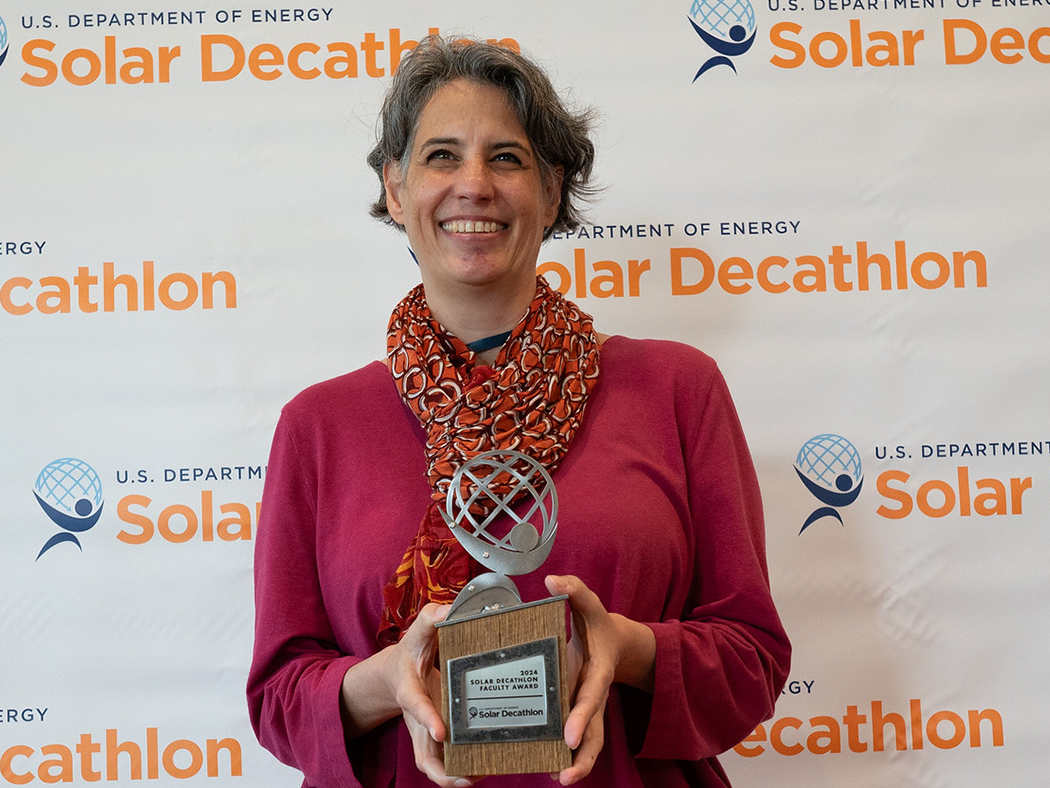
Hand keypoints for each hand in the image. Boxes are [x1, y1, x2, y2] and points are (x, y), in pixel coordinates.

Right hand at [341, 604, 476, 787]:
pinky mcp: (436, 737)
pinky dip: (461, 769)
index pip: (416, 706)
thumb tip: (446, 611)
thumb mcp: (418, 634)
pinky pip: (446, 761)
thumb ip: (429, 620)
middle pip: (422, 756)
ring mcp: (425, 732)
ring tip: (483, 775)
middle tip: (467, 777)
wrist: (397, 672)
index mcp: (409, 691)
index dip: (427, 719)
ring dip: (455, 777)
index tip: (441, 732)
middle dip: (442, 772)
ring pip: (434, 765)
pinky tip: (486, 766)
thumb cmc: (411, 653)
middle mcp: (416, 718)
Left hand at [542, 575, 617, 784]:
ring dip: (578, 765)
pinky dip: (568, 756)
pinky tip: (547, 767)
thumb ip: (574, 590)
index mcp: (599, 670)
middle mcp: (595, 695)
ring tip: (558, 779)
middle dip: (583, 756)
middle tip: (566, 775)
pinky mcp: (580, 715)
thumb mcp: (590, 604)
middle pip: (596, 732)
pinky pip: (578, 741)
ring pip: (590, 743)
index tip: (570, 735)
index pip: (591, 695)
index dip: (581, 715)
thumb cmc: (598, 626)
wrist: (617, 644)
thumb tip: (552, 580)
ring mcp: (589, 709)